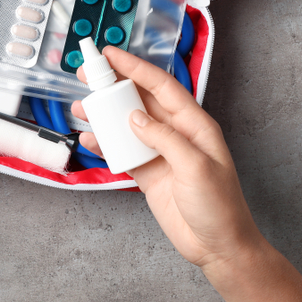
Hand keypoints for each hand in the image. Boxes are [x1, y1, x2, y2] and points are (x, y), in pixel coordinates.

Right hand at [72, 47, 263, 272]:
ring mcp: (161, 152)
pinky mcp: (148, 172)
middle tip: (87, 74)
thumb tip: (134, 118)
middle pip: (141, 100)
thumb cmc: (220, 207)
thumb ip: (164, 139)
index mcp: (195, 124)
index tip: (111, 55)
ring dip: (105, 115)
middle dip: (114, 85)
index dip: (136, 68)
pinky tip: (90, 139)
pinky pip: (122, 151)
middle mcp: (177, 133)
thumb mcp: (195, 168)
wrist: (218, 247)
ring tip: (82, 108)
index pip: (162, 86)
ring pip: (127, 124)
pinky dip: (105, 144)